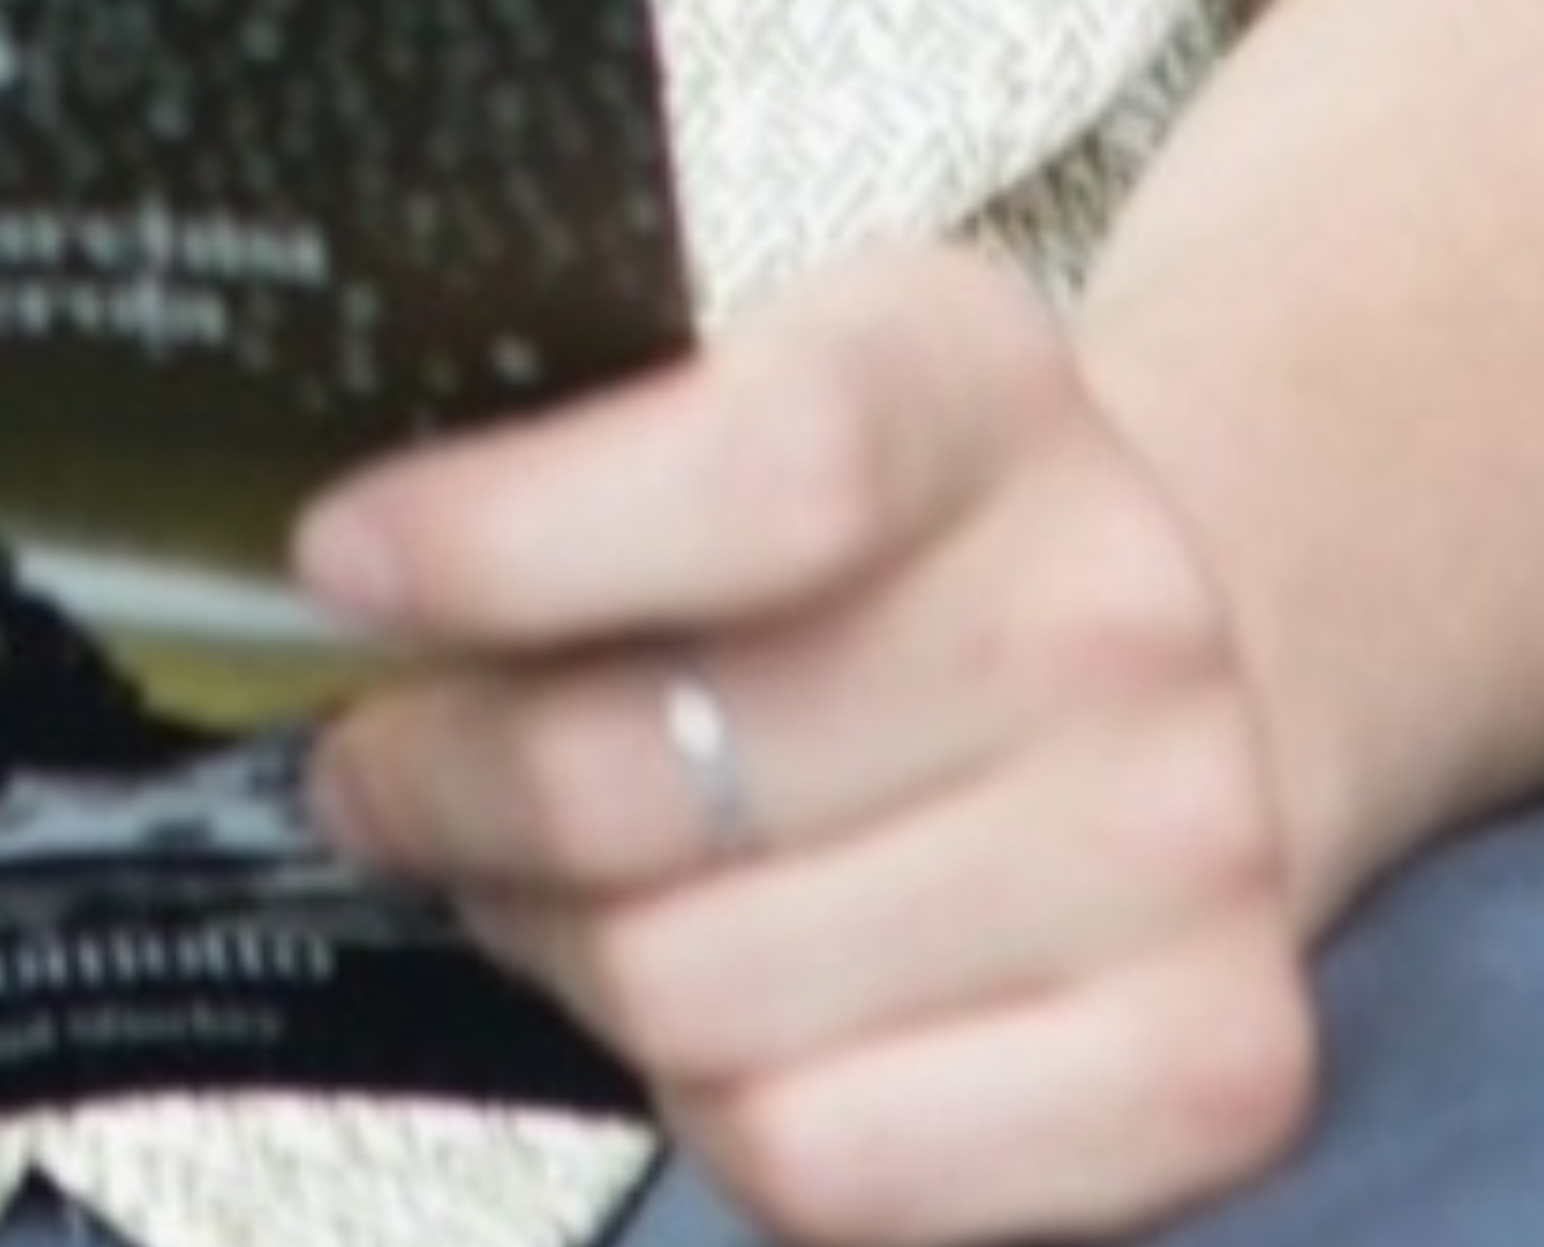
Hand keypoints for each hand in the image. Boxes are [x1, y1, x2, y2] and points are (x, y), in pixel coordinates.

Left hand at [299, 244, 1313, 1245]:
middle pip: (658, 776)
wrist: (1173, 654)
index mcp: (983, 382)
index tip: (339, 570)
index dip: (506, 541)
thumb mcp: (761, 391)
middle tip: (385, 770)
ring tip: (543, 885)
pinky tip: (707, 1003)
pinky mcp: (1209, 1069)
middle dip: (447, 785)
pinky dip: (707, 1104)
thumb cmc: (898, 543)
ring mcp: (1186, 855)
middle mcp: (1117, 613)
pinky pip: (821, 1161)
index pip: (756, 474)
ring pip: (698, 996)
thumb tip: (334, 595)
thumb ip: (583, 466)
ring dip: (558, 948)